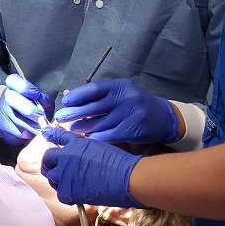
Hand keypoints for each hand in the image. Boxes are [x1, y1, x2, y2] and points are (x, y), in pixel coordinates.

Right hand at [0, 74, 54, 143]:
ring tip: (40, 127)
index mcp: (14, 86)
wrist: (15, 118)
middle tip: (41, 116)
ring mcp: (2, 111)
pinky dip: (26, 134)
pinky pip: (15, 131)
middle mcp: (6, 96)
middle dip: (28, 109)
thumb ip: (43, 99)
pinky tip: (31, 132)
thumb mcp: (40, 100)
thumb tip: (44, 102)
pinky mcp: (2, 126)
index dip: (24, 87)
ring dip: (30, 124)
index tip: (36, 94)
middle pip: (12, 99)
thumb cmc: (31, 106)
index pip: (13, 81)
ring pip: (15, 118)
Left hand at [40, 127, 144, 207]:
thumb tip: (76, 152)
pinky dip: (66, 194)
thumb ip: (82, 148)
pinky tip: (75, 194)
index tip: (46, 134)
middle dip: (50, 163)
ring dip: (57, 179)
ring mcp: (65, 174)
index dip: (51, 135)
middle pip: (48, 158)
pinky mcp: (68, 191)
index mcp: (75, 144)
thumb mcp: (98, 147)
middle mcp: (66, 157)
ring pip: (51, 177)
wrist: (126, 178)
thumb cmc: (119, 162)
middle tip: (55, 168)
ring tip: (68, 182)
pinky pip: (60, 193)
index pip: (57, 136)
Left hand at [52, 78, 180, 144]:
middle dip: (74, 113)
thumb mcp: (121, 93)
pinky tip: (87, 139)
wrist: (164, 118)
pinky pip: (109, 135)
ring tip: (71, 130)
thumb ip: (100, 96)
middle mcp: (125, 98)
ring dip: (82, 128)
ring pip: (99, 123)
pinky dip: (96, 138)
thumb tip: (72, 98)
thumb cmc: (136, 104)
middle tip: (60, 119)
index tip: (65, 102)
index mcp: (119, 86)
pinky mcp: (133, 129)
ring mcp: (130, 114)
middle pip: (93, 107)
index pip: (93, 89)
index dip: (77, 95)